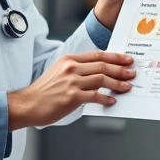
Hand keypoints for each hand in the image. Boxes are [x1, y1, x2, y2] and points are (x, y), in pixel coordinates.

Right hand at [7, 51, 134, 129]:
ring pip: (102, 79)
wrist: (28, 104)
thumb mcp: (59, 72)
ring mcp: (72, 82)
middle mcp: (71, 68)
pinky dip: (106, 98)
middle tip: (131, 72)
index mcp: (69, 60)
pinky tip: (111, 101)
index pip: (97, 55)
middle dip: (121, 69)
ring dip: (117, 83)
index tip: (126, 59)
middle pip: (103, 65)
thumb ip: (77, 70)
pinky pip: (95, 96)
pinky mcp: (72, 96)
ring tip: (127, 87)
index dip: (115, 57)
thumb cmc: (44, 91)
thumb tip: (98, 73)